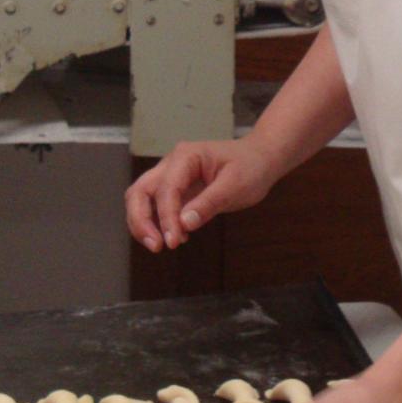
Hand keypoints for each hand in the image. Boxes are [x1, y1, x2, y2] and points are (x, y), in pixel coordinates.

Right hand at [124, 137, 277, 251]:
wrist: (261, 159)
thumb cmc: (251, 167)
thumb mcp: (236, 186)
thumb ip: (209, 203)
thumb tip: (184, 224)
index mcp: (186, 156)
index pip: (166, 189)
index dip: (166, 217)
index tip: (172, 242)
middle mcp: (172, 164)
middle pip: (140, 191)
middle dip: (141, 220)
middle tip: (156, 246)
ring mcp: (172, 176)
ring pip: (142, 198)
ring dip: (143, 223)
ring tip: (159, 246)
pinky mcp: (177, 190)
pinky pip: (157, 206)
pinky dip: (158, 223)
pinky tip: (177, 237)